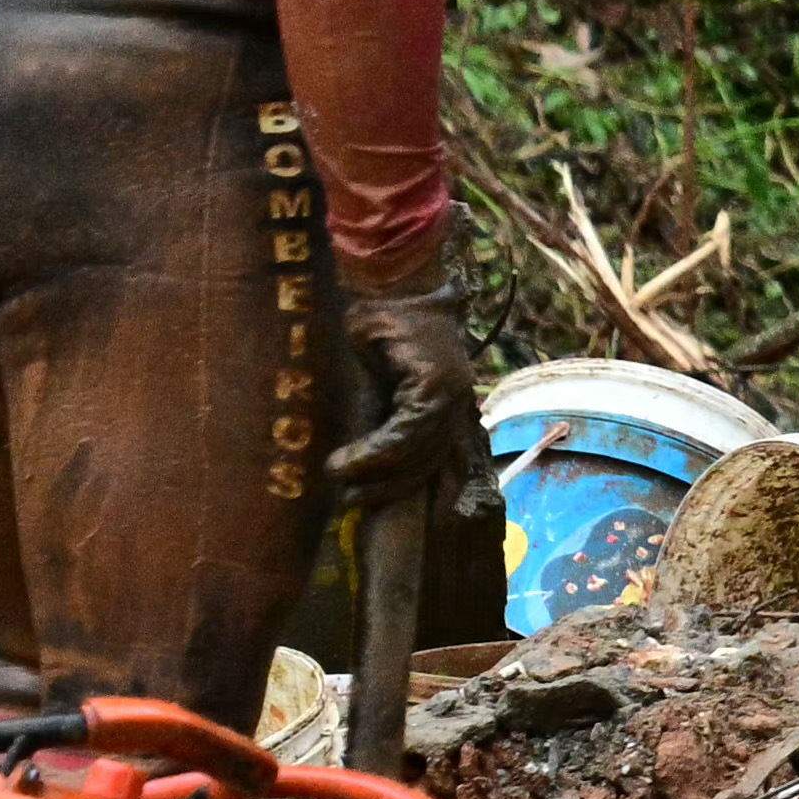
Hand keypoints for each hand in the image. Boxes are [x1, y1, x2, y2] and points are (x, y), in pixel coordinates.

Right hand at [320, 281, 486, 514]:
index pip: (444, 459)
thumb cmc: (376, 328)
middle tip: (352, 503)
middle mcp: (458, 401)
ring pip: (420, 452)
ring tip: (340, 480)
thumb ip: (379, 416)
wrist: (384, 285)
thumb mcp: (378, 381)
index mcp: (449, 402)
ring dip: (376, 473)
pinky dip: (375, 452)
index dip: (424, 490)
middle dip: (392, 489)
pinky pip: (408, 431)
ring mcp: (452, 392)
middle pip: (432, 462)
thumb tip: (357, 460)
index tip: (396, 513)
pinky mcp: (436, 382)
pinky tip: (345, 463)